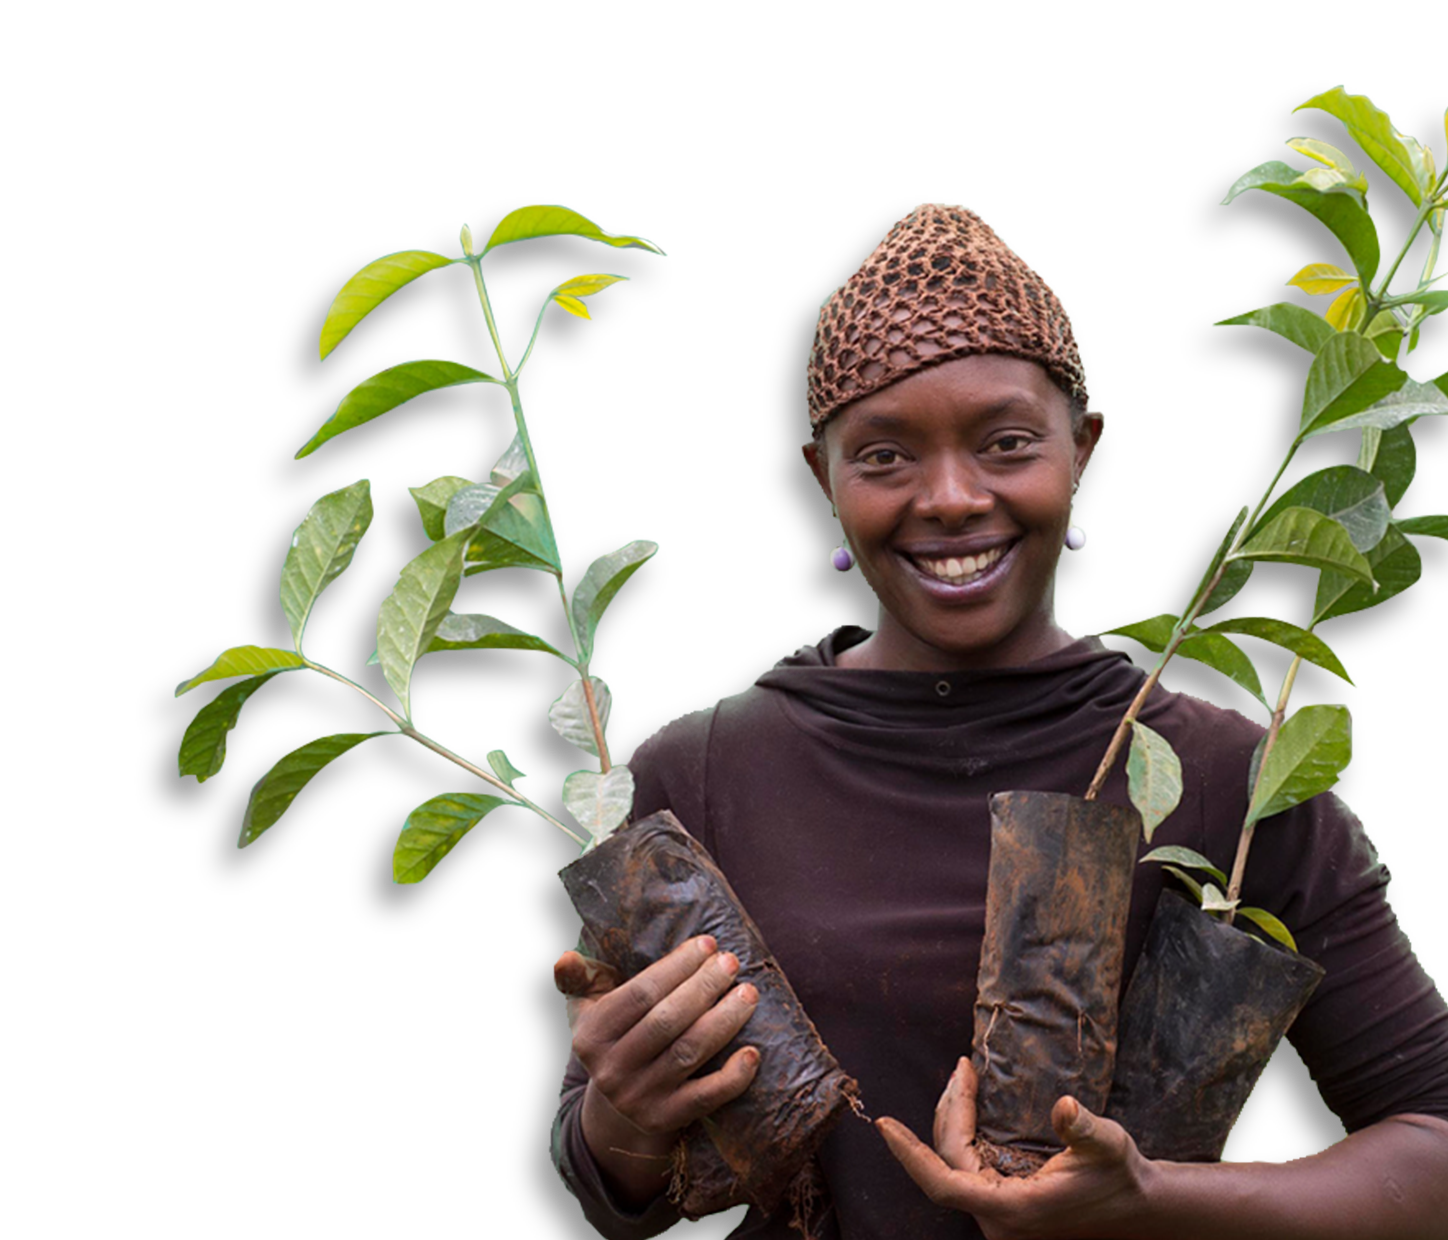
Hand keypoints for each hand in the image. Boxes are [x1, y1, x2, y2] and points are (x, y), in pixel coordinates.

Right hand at [553, 935, 761, 1141]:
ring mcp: (639, 1099)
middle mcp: (611, 1071)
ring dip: (724, 1020)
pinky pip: (706, 1099)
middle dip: (704, 987)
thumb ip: (577, 980)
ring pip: (689, 1053)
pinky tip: (753, 1051)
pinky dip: (733, 1077)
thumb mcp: (588, 1007)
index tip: (708, 944)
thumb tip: (563, 958)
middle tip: (732, 962)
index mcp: (590, 1037)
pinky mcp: (666, 1120)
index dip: (676, 967)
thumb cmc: (615, 1035)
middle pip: (666, 1021)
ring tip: (748, 993)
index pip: (640, 995)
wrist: (618, 1104)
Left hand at [876, 1057, 1152, 1239]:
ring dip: (953, 1117)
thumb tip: (1064, 1107)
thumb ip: (1084, 1129)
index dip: (910, 1155)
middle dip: (949, 1110)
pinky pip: (966, 1167)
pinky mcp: (1001, 1204)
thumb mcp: (1108, 1146)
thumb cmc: (1121, 1177)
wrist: (1138, 1208)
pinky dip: (964, 1131)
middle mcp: (997, 1217)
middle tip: (961, 1067)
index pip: (942, 1184)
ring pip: (953, 1163)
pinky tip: (969, 1103)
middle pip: (947, 1161)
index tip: (884, 1124)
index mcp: (1013, 1209)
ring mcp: (997, 1213)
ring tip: (962, 1075)